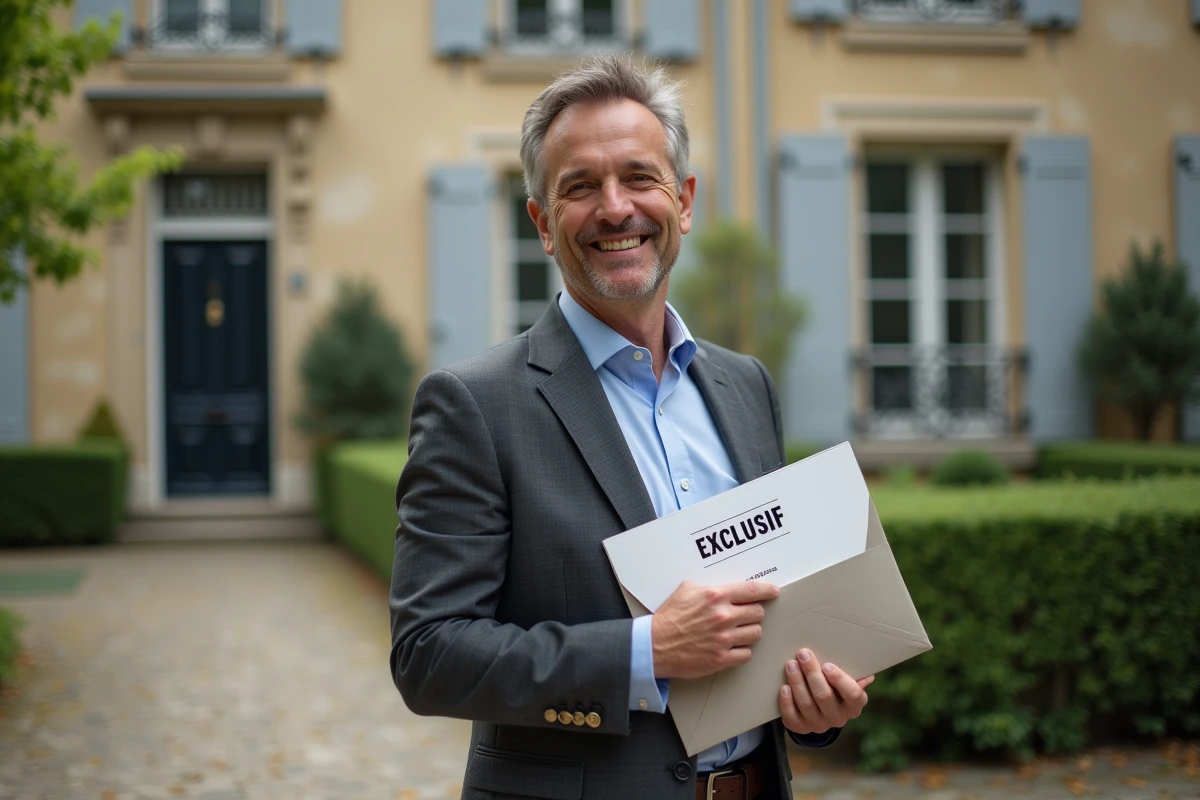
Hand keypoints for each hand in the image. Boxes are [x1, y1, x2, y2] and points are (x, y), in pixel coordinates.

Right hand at [651, 580, 778, 679]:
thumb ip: (708, 587)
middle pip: (758, 613)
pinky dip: (742, 650)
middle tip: (745, 615)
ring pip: (755, 633)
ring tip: (737, 631)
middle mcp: (722, 617)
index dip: (767, 590)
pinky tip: (732, 646)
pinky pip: (746, 654)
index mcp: (715, 596)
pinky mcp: (721, 659)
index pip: (751, 590)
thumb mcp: (685, 590)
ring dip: (748, 631)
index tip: (773, 591)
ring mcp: (723, 639)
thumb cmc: (668, 618)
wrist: (655, 645)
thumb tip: (724, 588)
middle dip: (753, 613)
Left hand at [778, 648, 872, 734]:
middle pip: (824, 696)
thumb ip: (856, 677)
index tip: (827, 665)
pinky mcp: (801, 727)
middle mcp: (838, 717)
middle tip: (803, 655)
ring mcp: (819, 724)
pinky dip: (787, 701)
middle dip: (812, 673)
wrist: (822, 712)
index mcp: (853, 705)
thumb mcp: (848, 683)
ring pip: (806, 704)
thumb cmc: (836, 689)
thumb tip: (868, 675)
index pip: (852, 694)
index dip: (840, 680)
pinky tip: (784, 687)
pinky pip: (792, 716)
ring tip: (791, 665)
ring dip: (797, 682)